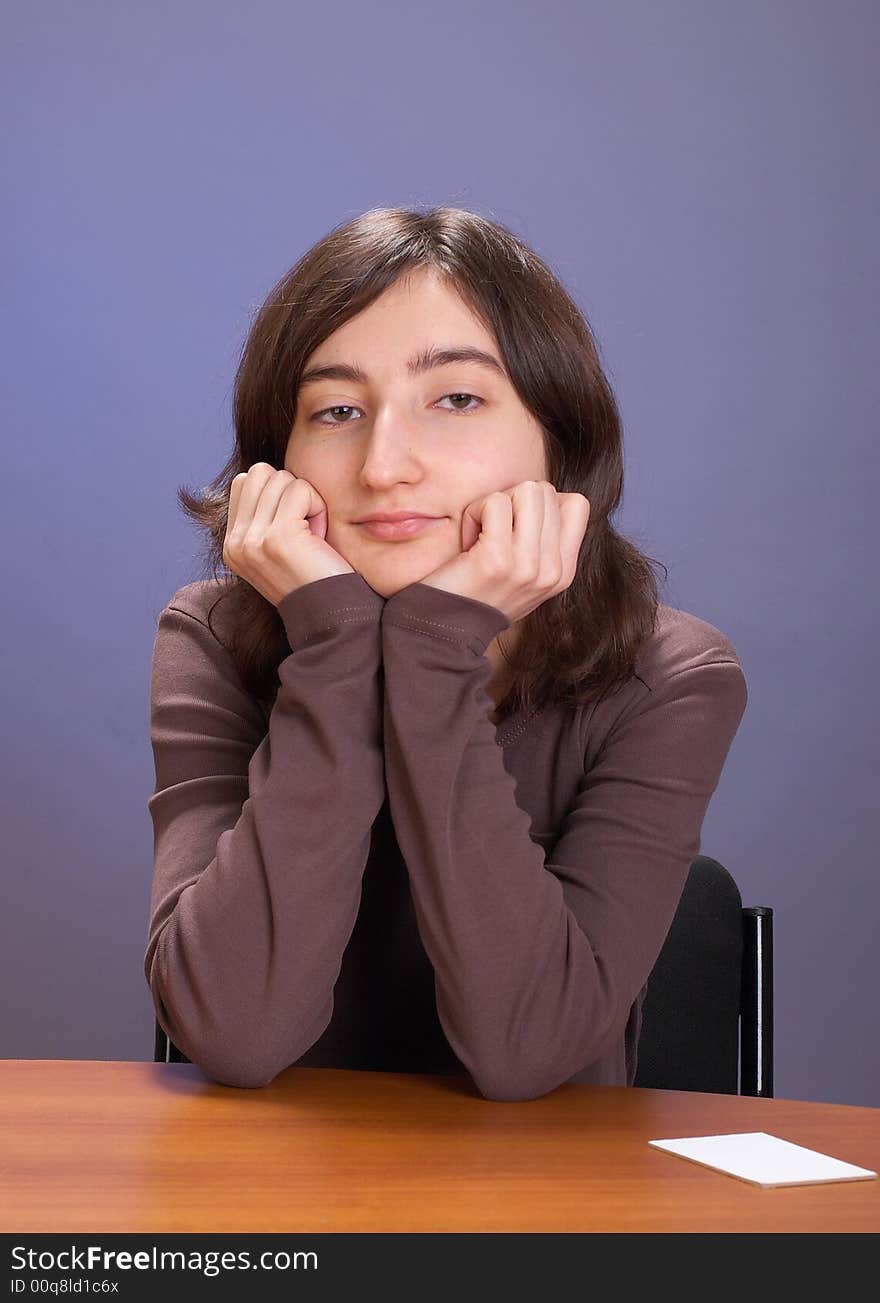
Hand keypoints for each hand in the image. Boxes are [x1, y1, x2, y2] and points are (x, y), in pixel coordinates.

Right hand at [223, 463, 354, 607]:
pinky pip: (300, 489)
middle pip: (259, 473)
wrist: (332, 616)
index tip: (294, 526)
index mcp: (232, 544)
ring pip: (280, 477)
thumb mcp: (278, 547)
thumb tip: (266, 474)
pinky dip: (318, 506)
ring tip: (312, 536)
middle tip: (305, 527)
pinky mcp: (278, 537)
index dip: (277, 492)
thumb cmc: (317, 578)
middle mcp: (236, 542)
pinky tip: (320, 538)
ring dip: (306, 500)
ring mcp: (253, 540)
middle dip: (289, 491)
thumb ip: (264, 516)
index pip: (244, 481)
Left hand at [418, 480, 590, 621]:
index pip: (577, 504)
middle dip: (513, 501)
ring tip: (482, 535)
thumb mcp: (526, 575)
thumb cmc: (477, 593)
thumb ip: (543, 542)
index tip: (517, 529)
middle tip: (493, 533)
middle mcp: (552, 571)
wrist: (444, 631)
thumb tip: (547, 496)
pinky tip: (467, 541)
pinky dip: (474, 512)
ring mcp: (527, 566)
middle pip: (546, 492)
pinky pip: (495, 503)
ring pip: (527, 491)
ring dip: (495, 504)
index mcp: (563, 573)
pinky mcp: (497, 560)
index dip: (541, 504)